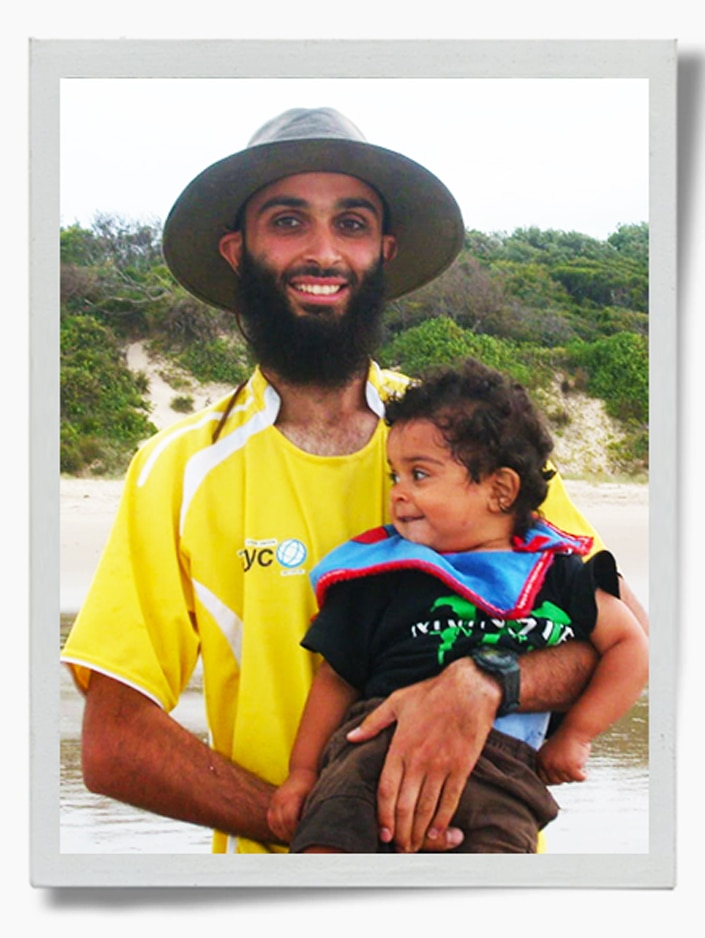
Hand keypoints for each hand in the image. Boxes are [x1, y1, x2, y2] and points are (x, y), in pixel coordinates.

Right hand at [267, 769, 317, 842]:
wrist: (303, 770)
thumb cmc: (312, 785)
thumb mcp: (314, 796)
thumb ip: (310, 812)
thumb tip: (312, 830)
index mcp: (292, 797)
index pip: (289, 820)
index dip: (296, 831)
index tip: (305, 836)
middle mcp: (281, 798)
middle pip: (282, 823)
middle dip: (290, 835)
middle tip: (300, 842)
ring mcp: (275, 800)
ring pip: (274, 823)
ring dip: (283, 833)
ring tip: (293, 839)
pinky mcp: (272, 802)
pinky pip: (270, 820)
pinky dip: (277, 829)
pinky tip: (286, 833)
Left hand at [347, 658, 500, 852]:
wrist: (469, 689)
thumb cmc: (431, 693)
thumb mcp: (396, 701)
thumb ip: (373, 723)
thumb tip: (351, 738)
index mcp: (400, 746)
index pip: (387, 790)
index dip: (383, 815)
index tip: (382, 831)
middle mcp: (419, 760)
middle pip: (406, 805)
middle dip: (401, 831)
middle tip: (398, 847)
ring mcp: (441, 766)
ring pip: (427, 807)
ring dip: (420, 831)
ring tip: (415, 845)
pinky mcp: (461, 768)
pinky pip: (451, 800)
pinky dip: (443, 819)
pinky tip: (437, 832)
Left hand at [536, 730, 591, 784]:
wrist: (575, 729)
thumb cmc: (566, 739)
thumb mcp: (550, 752)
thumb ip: (549, 764)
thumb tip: (551, 782)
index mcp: (540, 759)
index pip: (543, 779)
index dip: (553, 779)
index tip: (560, 777)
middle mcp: (547, 764)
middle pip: (556, 782)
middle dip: (564, 776)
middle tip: (571, 767)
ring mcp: (558, 766)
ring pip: (568, 780)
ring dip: (574, 773)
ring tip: (576, 761)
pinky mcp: (571, 768)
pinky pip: (579, 779)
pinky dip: (584, 775)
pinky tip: (585, 769)